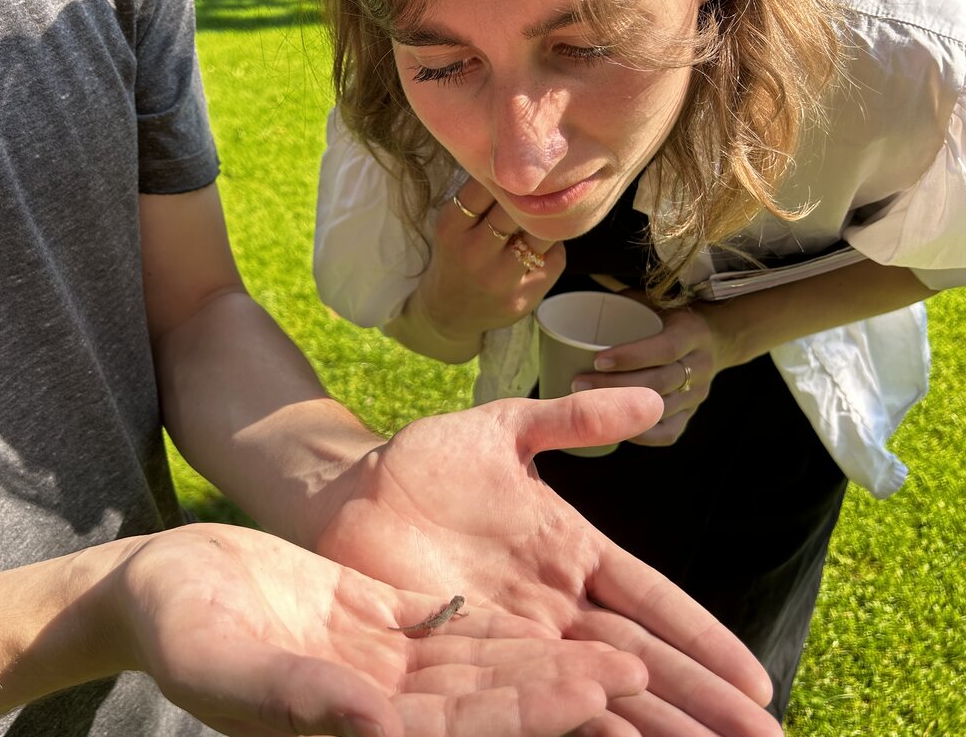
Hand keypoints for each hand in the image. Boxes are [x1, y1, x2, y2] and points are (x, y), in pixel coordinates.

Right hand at [108, 523, 648, 736]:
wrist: (160, 584)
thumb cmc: (174, 626)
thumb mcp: (222, 660)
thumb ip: (294, 696)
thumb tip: (374, 726)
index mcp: (338, 729)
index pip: (450, 731)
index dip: (523, 714)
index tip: (589, 694)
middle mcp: (373, 710)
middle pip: (483, 706)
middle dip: (559, 695)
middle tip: (635, 675)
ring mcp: (380, 669)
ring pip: (479, 670)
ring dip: (546, 665)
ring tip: (619, 655)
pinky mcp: (378, 626)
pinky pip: (451, 630)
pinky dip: (502, 630)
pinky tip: (555, 623)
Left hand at [317, 389, 781, 735]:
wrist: (350, 489)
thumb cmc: (427, 462)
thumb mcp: (506, 429)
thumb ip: (573, 421)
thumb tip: (653, 404)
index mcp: (574, 553)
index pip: (654, 602)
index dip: (703, 640)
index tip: (758, 682)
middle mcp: (555, 606)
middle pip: (639, 660)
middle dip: (700, 703)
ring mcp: (514, 637)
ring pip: (593, 690)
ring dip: (650, 726)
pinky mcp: (466, 657)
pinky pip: (525, 698)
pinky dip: (571, 724)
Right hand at [409, 178, 564, 349]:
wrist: (449, 312)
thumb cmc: (456, 256)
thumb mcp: (453, 226)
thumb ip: (479, 199)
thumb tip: (523, 161)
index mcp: (451, 228)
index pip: (484, 187)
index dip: (507, 174)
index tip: (520, 165)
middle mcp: (473, 254)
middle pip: (517, 209)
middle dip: (533, 196)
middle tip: (544, 185)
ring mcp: (499, 280)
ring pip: (542, 234)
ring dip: (549, 222)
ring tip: (548, 215)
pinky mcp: (522, 298)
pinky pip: (554, 259)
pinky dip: (553, 248)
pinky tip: (541, 249)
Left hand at [574, 302, 725, 445]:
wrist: (714, 340)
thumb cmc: (668, 317)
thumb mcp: (655, 301)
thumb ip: (624, 304)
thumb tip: (580, 308)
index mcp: (693, 333)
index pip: (666, 348)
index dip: (632, 356)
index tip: (597, 359)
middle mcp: (700, 366)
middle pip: (658, 382)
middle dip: (615, 386)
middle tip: (577, 383)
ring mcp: (697, 394)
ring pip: (659, 408)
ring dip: (620, 409)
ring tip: (584, 403)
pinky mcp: (690, 415)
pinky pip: (667, 433)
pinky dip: (638, 433)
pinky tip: (612, 426)